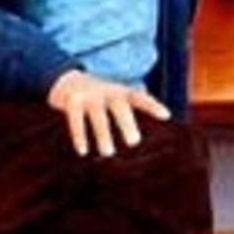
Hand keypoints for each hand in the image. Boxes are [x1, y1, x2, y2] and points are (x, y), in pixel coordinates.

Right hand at [48, 69, 170, 156]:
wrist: (66, 81)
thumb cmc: (98, 97)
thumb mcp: (115, 98)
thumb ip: (128, 113)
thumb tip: (146, 139)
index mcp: (121, 92)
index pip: (140, 98)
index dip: (152, 106)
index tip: (166, 116)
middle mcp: (107, 92)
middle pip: (119, 108)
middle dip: (126, 123)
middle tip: (133, 142)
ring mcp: (89, 97)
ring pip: (98, 117)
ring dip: (103, 135)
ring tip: (108, 153)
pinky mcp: (72, 103)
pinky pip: (76, 121)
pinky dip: (80, 136)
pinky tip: (83, 151)